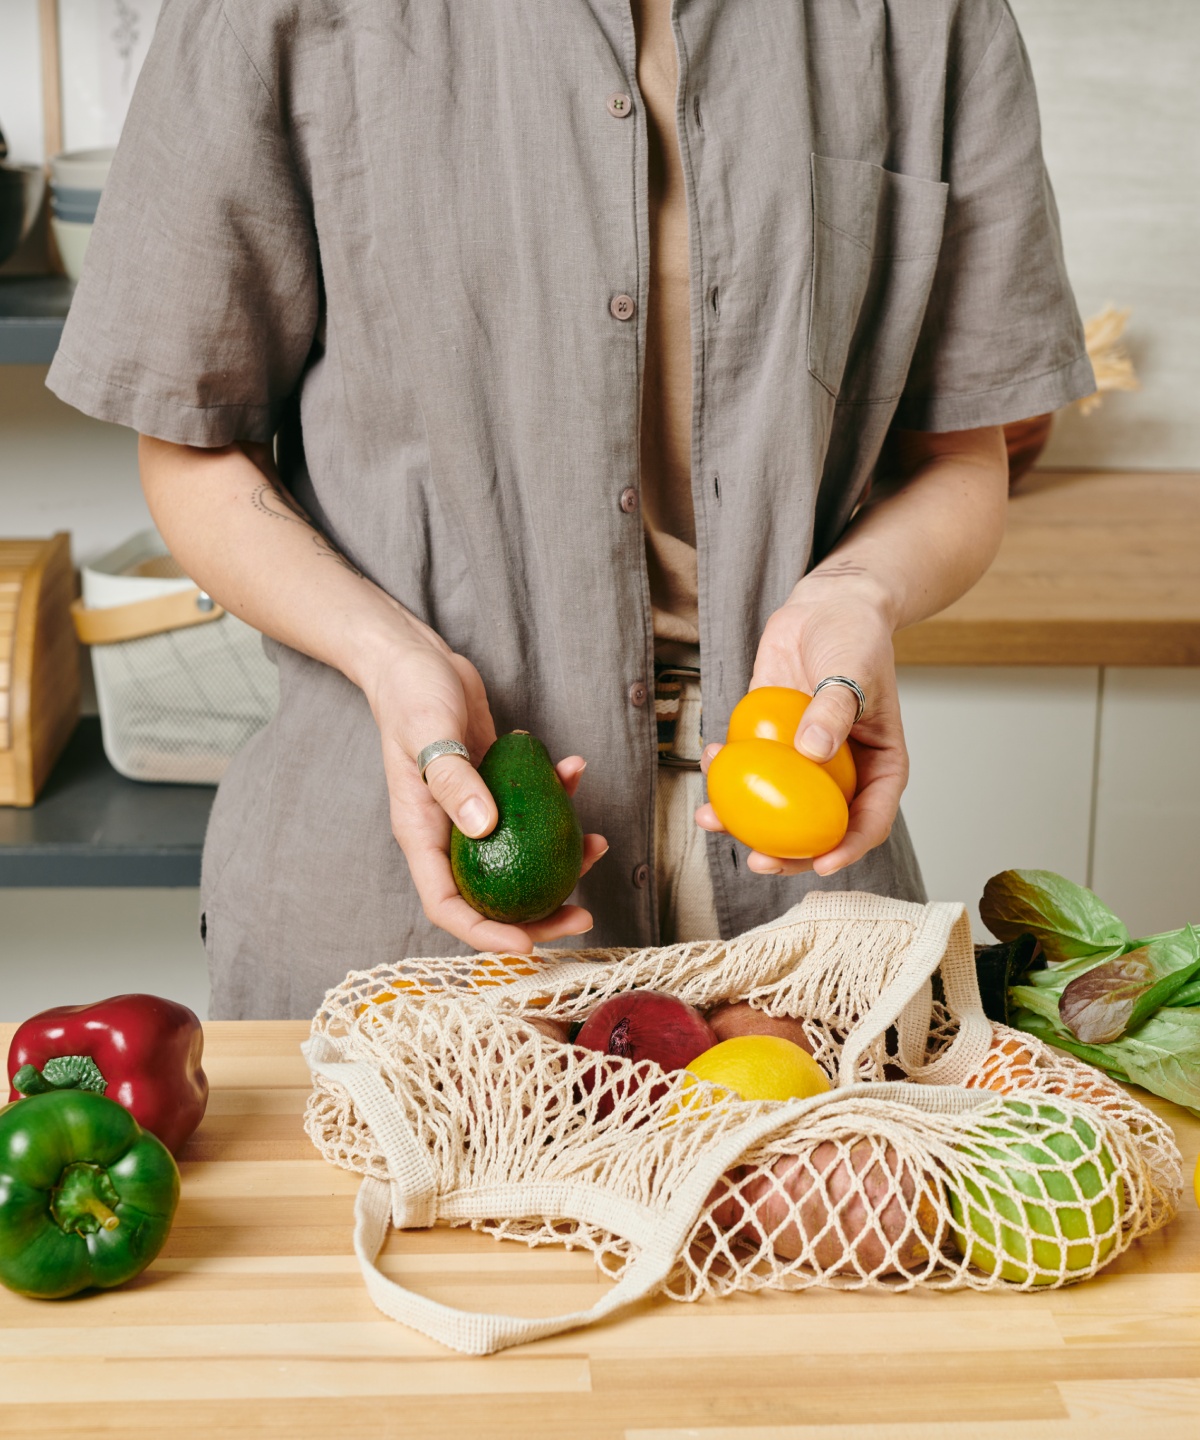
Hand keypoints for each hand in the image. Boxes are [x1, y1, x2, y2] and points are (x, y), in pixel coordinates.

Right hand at [358, 613, 607, 951]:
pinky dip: (557, 796)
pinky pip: (532, 807)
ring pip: (520, 855)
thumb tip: (484, 828)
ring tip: (597, 844)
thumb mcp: (429, 734)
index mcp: (422, 834)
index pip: (448, 904)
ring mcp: (474, 812)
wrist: (416, 660)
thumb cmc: (412, 694)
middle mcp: (449, 833)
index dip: (486, 933)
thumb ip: (454, 780)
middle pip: (492, 893)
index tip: (527, 944)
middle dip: (539, 913)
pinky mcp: (495, 787)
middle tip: (584, 914)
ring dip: (561, 857)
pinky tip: (574, 769)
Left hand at [695, 578, 907, 876]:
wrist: (824, 607)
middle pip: (817, 829)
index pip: (870, 821)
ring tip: (710, 820)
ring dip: (742, 822)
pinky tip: (709, 763)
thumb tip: (813, 754)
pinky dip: (727, 775)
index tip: (822, 864)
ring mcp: (804, 762)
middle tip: (756, 860)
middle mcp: (842, 773)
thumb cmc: (855, 636)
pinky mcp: (771, 743)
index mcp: (879, 767)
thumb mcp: (853, 670)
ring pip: (776, 808)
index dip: (848, 850)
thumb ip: (834, 710)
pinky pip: (750, 770)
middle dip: (786, 855)